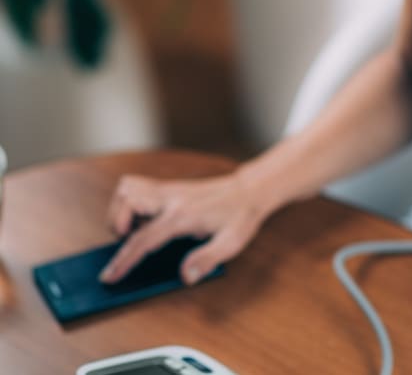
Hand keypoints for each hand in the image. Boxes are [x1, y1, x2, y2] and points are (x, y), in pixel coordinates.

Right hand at [99, 166, 273, 285]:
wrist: (249, 190)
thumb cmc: (240, 217)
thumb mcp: (231, 243)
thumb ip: (207, 260)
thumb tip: (186, 277)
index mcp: (183, 216)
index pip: (144, 238)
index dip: (124, 260)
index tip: (108, 277)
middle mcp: (171, 198)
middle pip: (127, 202)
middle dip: (116, 224)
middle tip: (127, 242)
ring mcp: (168, 189)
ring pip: (127, 188)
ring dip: (121, 210)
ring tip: (134, 230)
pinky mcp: (168, 187)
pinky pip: (136, 187)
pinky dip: (130, 202)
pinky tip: (146, 219)